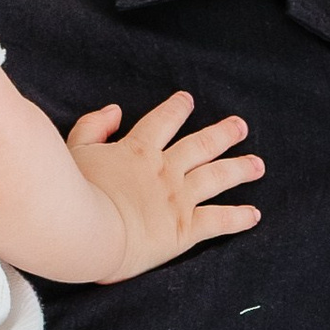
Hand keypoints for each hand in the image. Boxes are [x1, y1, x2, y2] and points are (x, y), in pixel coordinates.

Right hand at [71, 91, 262, 276]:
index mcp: (137, 150)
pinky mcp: (184, 229)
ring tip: (258, 165)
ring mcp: (178, 198)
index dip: (176, 109)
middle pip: (201, 145)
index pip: (162, 122)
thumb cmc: (72, 192)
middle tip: (240, 126)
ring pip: (217, 177)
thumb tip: (114, 111)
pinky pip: (219, 220)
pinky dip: (238, 217)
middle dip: (223, 133)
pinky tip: (254, 214)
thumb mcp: (75, 149)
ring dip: (240, 169)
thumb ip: (93, 127)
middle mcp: (164, 170)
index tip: (187, 99)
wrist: (85, 229)